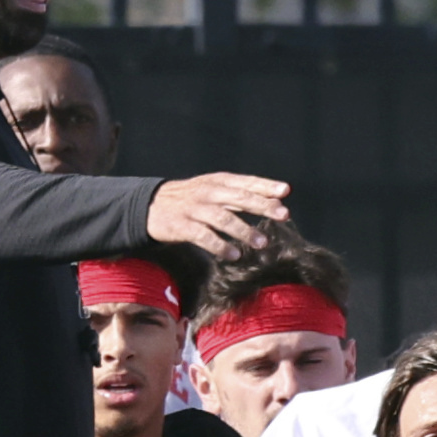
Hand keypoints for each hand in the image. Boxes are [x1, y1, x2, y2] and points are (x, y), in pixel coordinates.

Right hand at [146, 173, 291, 260]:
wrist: (151, 205)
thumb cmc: (191, 199)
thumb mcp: (214, 190)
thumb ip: (240, 195)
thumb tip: (275, 201)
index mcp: (218, 182)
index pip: (245, 182)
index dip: (265, 185)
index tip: (285, 191)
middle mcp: (208, 192)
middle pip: (238, 198)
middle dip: (262, 205)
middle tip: (283, 214)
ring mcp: (194, 208)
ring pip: (223, 218)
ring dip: (244, 230)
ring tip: (262, 243)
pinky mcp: (182, 225)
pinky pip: (203, 236)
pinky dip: (220, 245)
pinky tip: (234, 254)